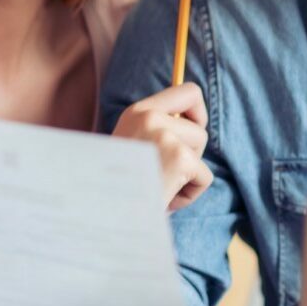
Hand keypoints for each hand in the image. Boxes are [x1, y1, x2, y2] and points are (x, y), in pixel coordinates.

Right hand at [111, 83, 212, 210]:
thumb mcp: (132, 150)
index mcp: (137, 112)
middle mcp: (149, 117)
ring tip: (160, 188)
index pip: (187, 91)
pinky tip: (164, 200)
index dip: (199, 112)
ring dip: (188, 177)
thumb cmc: (118, 190)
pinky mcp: (179, 158)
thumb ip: (156, 133)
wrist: (102, 213)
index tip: (193, 131)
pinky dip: (190, 195)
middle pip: (199, 129)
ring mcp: (165, 136)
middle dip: (190, 156)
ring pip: (200, 153)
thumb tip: (195, 127)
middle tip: (163, 174)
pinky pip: (204, 177)